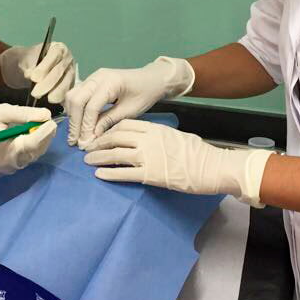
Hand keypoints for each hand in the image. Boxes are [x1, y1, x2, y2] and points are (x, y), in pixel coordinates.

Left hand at [0, 42, 76, 102]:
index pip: (54, 55)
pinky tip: (52, 101)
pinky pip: (68, 92)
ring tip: (44, 99)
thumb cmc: (30, 61)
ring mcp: (71, 71)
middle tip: (35, 93)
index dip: (44, 67)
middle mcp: (68, 58)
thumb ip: (29, 65)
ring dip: (55, 93)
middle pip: (59, 71)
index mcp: (58, 47)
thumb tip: (30, 75)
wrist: (33, 67)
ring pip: (66, 83)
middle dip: (47, 84)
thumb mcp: (27, 59)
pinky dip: (60, 98)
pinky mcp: (71, 84)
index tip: (33, 78)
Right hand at [0, 104, 55, 173]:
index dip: (45, 132)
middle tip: (48, 120)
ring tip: (40, 124)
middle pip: (37, 150)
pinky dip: (32, 145)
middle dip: (45, 135)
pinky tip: (31, 134)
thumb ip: (24, 114)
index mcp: (7, 150)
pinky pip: (27, 156)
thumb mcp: (0, 112)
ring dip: (40, 140)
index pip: (33, 143)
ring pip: (34, 154)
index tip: (52, 120)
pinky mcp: (10, 167)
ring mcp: (11, 167)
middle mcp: (12, 163)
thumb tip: (46, 115)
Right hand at [64, 57, 194, 147]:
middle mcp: (97, 77)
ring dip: (72, 116)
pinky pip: (77, 94)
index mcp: (110, 82)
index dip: (86, 127)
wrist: (151, 79)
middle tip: (75, 142)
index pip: (90, 106)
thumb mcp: (130, 111)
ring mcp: (92, 77)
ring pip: (72, 95)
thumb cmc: (144, 94)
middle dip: (74, 122)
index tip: (84, 144)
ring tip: (76, 135)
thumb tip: (90, 138)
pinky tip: (79, 124)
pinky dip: (75, 109)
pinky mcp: (91, 81)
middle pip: (76, 99)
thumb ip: (108, 122)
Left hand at [84, 119, 271, 205]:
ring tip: (88, 161)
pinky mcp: (150, 175)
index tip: (101, 135)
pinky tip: (99, 174)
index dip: (109, 129)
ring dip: (99, 157)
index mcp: (154, 128)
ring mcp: (148, 156)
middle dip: (99, 142)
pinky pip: (124, 173)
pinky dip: (109, 173)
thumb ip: (156, 135)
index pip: (124, 125)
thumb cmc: (197, 152)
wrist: (210, 166)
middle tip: (88, 147)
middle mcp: (148, 139)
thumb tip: (144, 138)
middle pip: (115, 137)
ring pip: (115, 154)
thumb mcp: (174, 135)